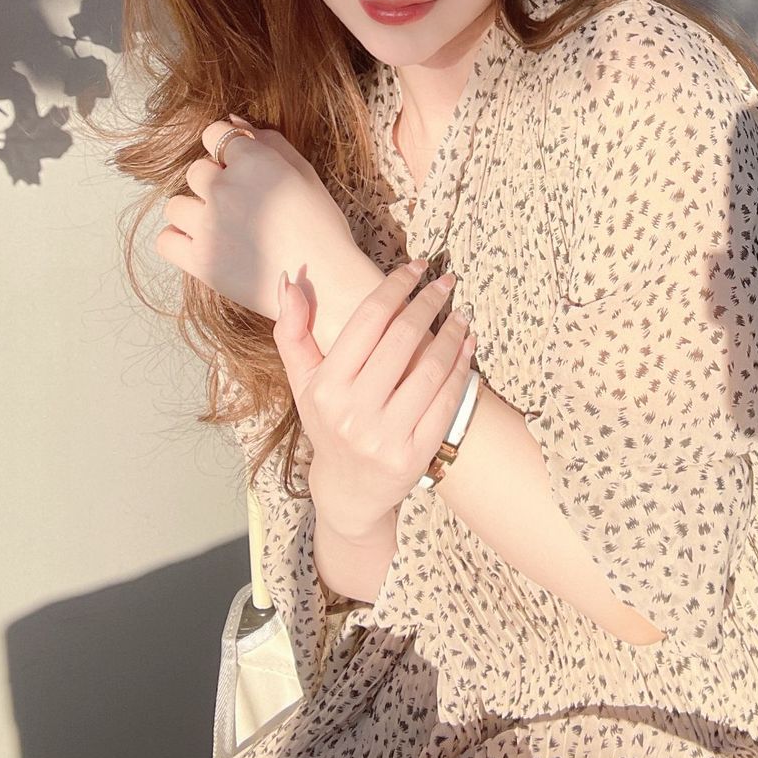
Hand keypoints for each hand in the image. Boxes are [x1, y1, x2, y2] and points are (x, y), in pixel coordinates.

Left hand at [156, 114, 362, 323]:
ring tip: (218, 226)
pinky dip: (178, 240)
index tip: (236, 167)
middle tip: (237, 204)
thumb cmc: (321, 226)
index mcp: (254, 161)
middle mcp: (225, 187)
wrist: (325, 281)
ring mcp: (208, 224)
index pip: (214, 134)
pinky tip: (201, 243)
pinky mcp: (200, 260)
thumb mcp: (304, 173)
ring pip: (176, 205)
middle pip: (195, 171)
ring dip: (193, 211)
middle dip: (212, 183)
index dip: (225, 149)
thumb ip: (270, 141)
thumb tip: (235, 120)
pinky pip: (165, 240)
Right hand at [273, 257, 476, 539]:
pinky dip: (461, 369)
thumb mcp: (304, 381)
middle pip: (403, 338)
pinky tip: (468, 346)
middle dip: (429, 302)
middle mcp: (353, 412)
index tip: (416, 267)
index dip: (396, 287)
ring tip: (462, 314)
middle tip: (446, 282)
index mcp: (326, 387)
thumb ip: (292, 331)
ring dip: (453, 334)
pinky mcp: (414, 455)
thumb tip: (289, 279)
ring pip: (430, 369)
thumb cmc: (328, 423)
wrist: (349, 491)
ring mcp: (385, 436)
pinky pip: (446, 401)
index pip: (368, 320)